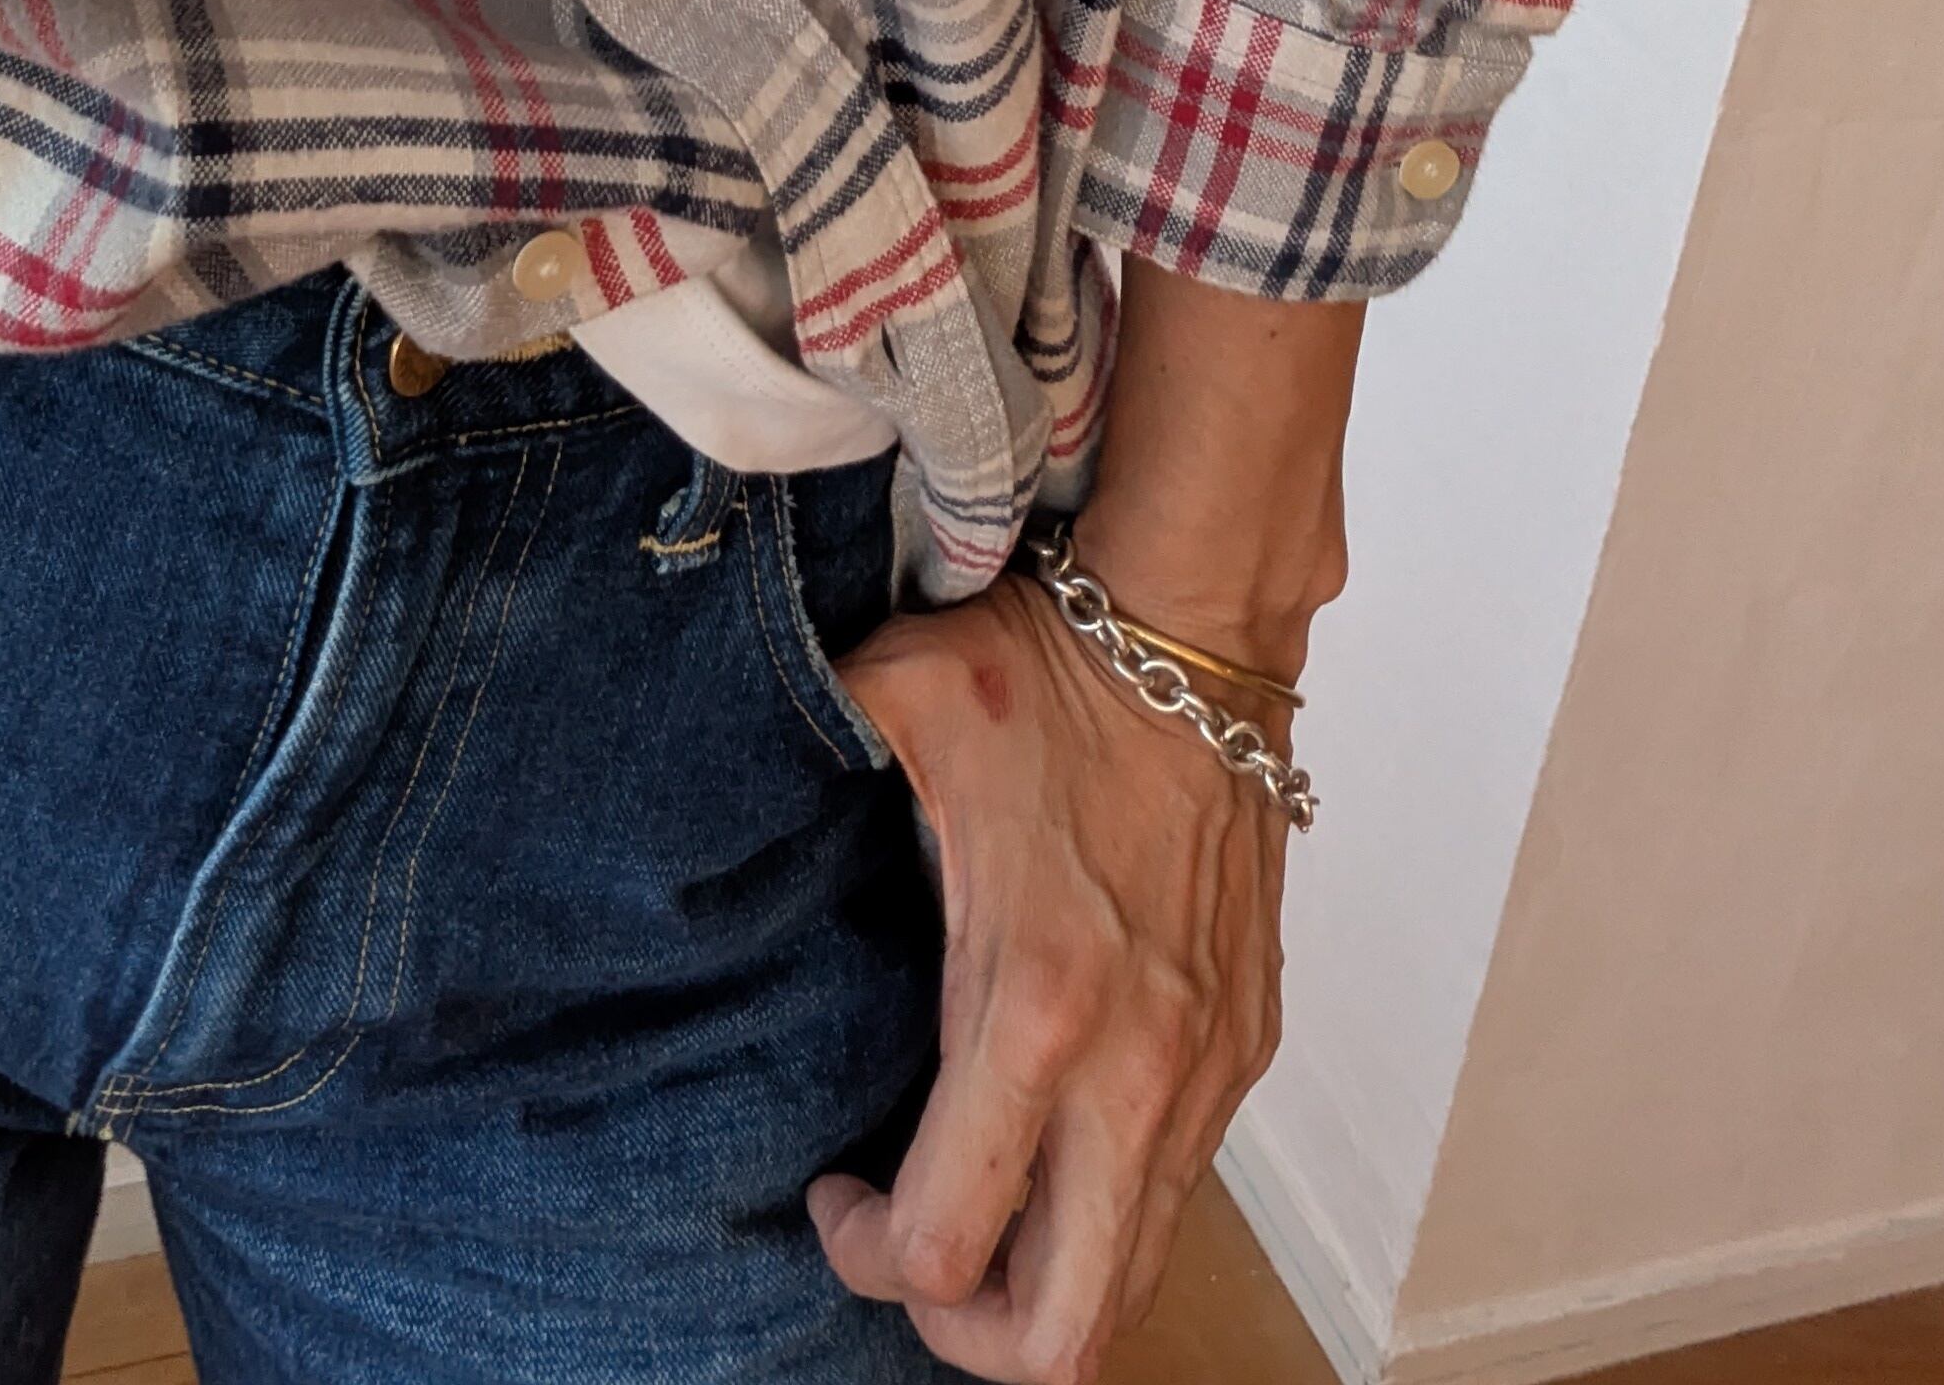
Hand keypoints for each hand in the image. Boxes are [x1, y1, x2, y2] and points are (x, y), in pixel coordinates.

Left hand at [806, 566, 1288, 1380]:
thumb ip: (794, 758)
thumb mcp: (890, 702)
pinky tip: (1044, 1137)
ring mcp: (1203, 1071)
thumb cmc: (1045, 668)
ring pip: (1132, 1283)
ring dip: (1044, 1283)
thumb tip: (697, 784)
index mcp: (1032, 999)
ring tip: (972, 1210)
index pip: (947, 1239)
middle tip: (908, 1250)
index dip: (866, 1255)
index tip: (831, 1189)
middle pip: (1063, 1330)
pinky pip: (1176, 1197)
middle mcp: (1134, 1064)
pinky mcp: (1245, 1052)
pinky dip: (1105, 1212)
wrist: (1198, 629)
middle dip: (966, 1332)